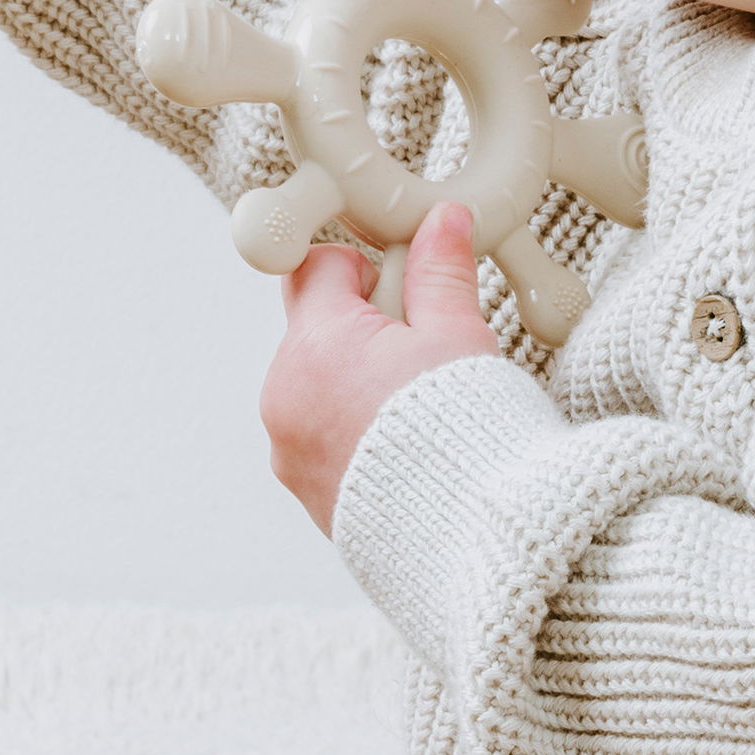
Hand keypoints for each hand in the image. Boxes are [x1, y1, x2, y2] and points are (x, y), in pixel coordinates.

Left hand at [261, 204, 501, 532]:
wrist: (471, 536)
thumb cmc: (466, 430)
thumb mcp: (458, 335)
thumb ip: (441, 271)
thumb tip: (443, 219)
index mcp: (317, 343)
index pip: (316, 267)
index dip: (365, 268)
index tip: (405, 291)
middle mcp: (284, 392)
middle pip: (314, 327)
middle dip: (362, 328)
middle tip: (422, 354)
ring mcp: (286, 445)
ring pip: (313, 382)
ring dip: (353, 380)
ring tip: (415, 407)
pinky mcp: (301, 487)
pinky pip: (315, 433)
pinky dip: (348, 428)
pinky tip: (401, 446)